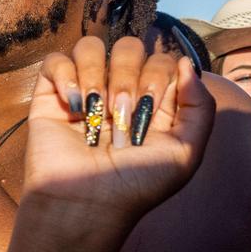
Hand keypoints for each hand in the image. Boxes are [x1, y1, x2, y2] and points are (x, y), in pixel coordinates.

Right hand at [24, 36, 215, 227]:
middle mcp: (118, 91)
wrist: (85, 204)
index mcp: (153, 102)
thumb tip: (185, 61)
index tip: (149, 109)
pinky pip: (56, 61)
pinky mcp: (49, 95)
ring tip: (93, 111)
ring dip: (95, 75)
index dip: (158, 76)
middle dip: (126, 77)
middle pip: (128, 47)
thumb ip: (200, 107)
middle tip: (120, 116)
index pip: (161, 59)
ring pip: (91, 46)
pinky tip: (72, 105)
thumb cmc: (135, 186)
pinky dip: (65, 76)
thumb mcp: (185, 153)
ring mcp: (83, 91)